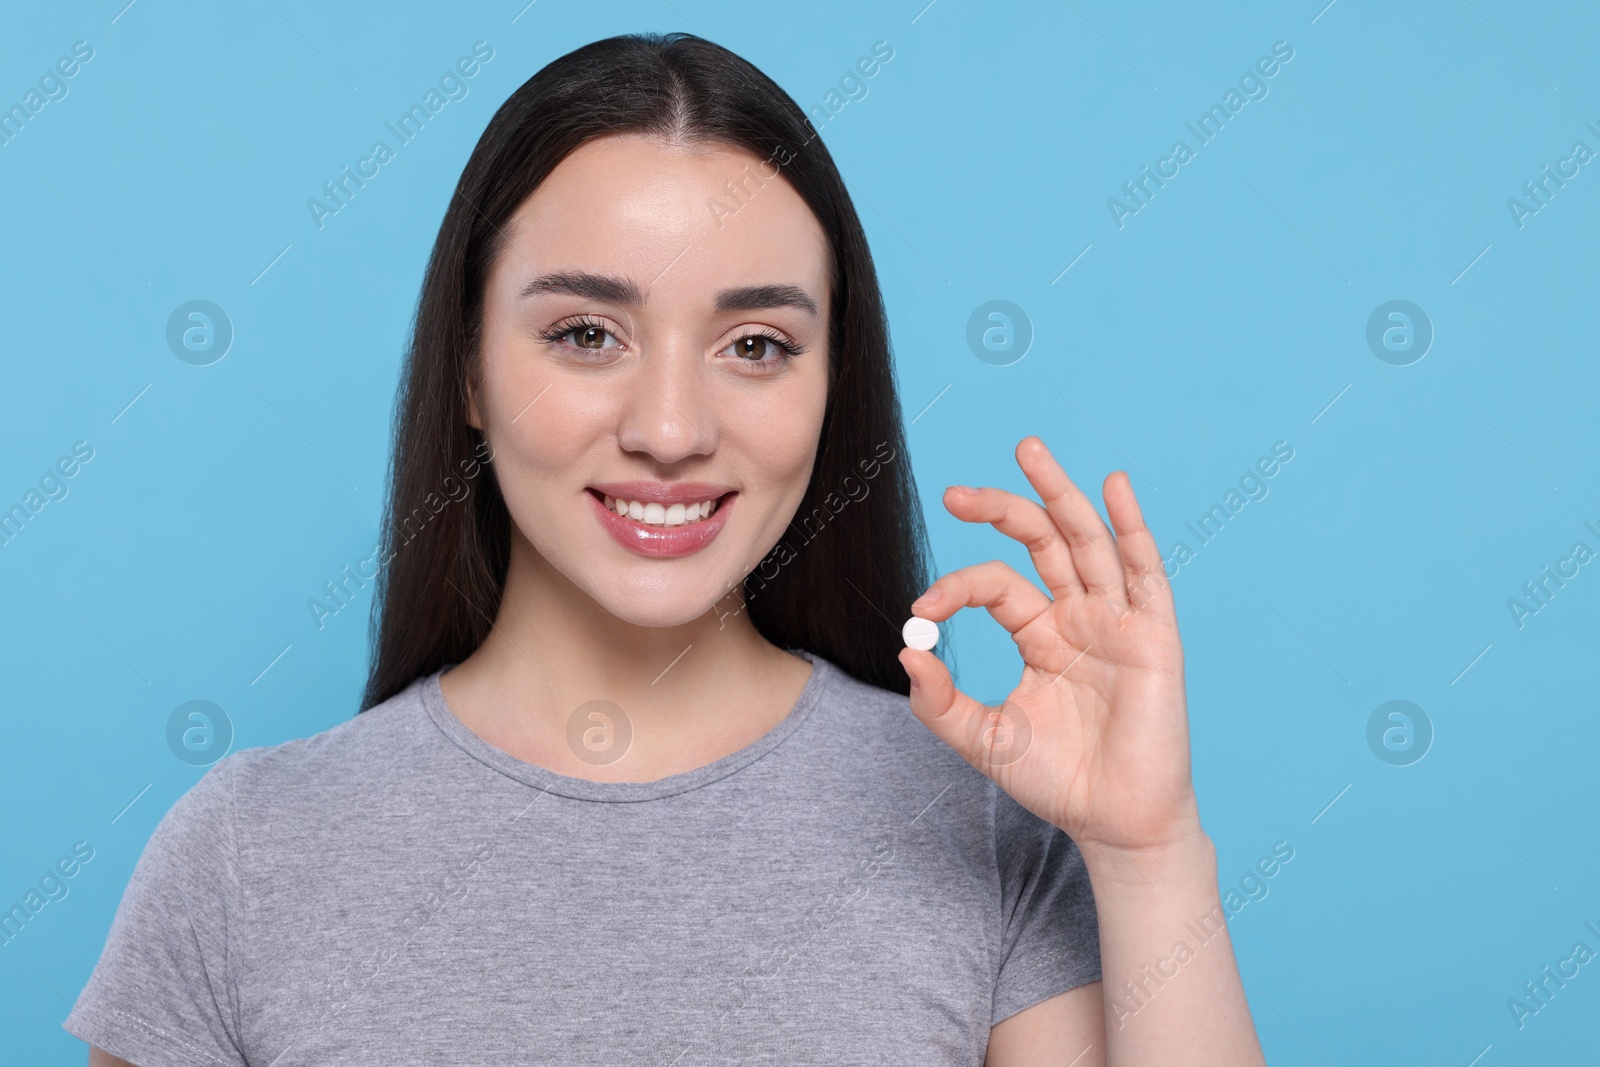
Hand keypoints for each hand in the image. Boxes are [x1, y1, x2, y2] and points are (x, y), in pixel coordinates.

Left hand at [899, 436, 1200, 861]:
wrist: (1115, 823)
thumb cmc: (1057, 781)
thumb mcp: (983, 739)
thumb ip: (941, 702)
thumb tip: (907, 652)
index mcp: (1040, 634)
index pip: (996, 586)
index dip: (955, 588)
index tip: (920, 611)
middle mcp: (1079, 616)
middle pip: (1041, 543)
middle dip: (1002, 509)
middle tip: (953, 493)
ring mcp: (1118, 621)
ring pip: (1086, 541)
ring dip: (1059, 493)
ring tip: (1027, 450)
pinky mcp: (1154, 636)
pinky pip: (1144, 571)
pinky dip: (1130, 526)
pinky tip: (1112, 485)